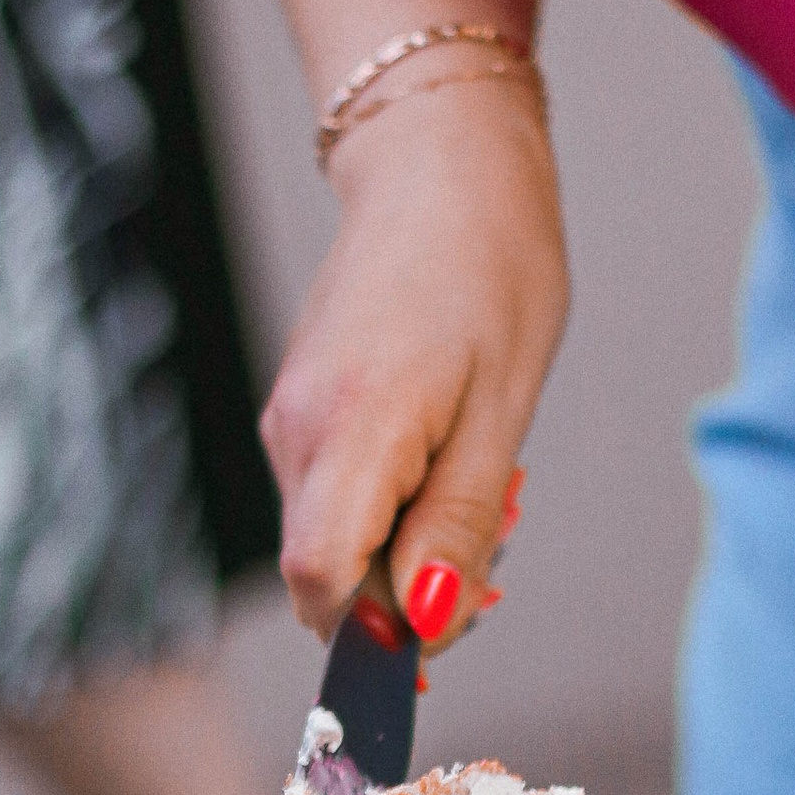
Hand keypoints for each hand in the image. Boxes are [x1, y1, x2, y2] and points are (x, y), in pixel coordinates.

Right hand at [260, 71, 565, 644]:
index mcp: (348, 431)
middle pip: (328, 577)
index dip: (378, 633)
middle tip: (494, 555)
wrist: (440, 160)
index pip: (322, 586)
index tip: (447, 628)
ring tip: (482, 486)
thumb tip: (423, 622)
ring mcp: (290, 422)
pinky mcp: (301, 412)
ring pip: (336, 542)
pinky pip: (338, 500)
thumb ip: (457, 524)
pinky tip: (447, 462)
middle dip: (407, 596)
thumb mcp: (503, 408)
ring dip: (407, 549)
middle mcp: (297, 434)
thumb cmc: (488, 263)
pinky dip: (392, 509)